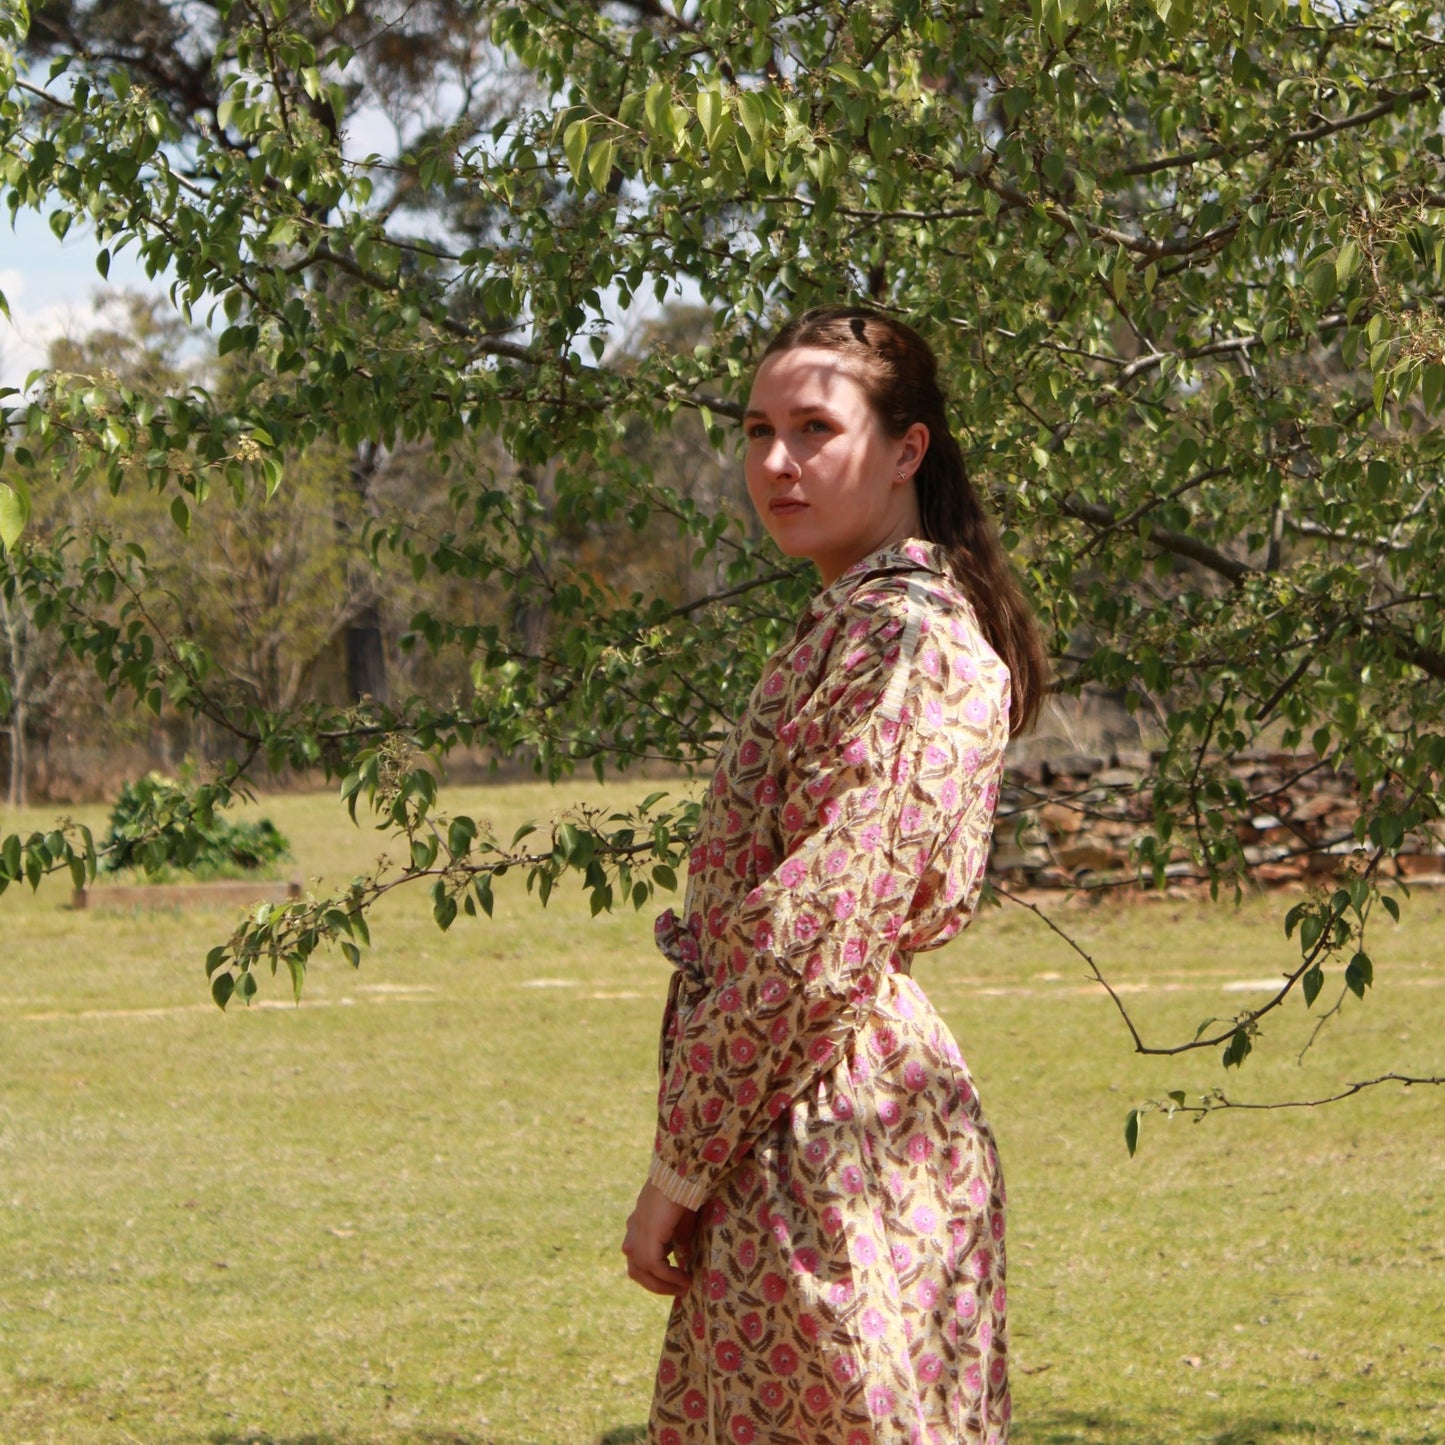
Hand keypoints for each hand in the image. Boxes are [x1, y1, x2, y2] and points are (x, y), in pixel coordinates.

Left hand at [622, 1181, 696, 1296]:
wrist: (681, 1175)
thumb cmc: (683, 1192)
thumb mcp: (678, 1222)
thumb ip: (676, 1240)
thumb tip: (681, 1259)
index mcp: (637, 1225)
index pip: (638, 1258)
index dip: (654, 1274)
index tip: (674, 1281)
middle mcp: (632, 1231)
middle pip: (636, 1270)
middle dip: (657, 1284)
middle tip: (677, 1290)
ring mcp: (636, 1235)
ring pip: (642, 1272)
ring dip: (664, 1284)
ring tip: (683, 1287)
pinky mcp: (646, 1237)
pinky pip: (655, 1267)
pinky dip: (670, 1277)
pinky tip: (685, 1278)